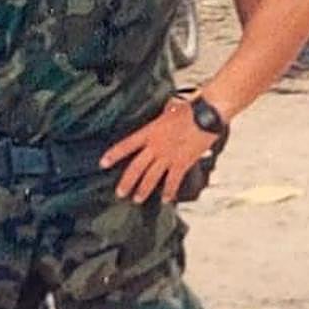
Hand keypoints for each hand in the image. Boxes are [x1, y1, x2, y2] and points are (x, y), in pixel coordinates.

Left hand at [100, 99, 217, 204]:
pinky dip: (170, 191)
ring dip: (143, 190)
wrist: (206, 115)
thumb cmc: (190, 109)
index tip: (103, 163)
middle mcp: (155, 146)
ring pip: (151, 177)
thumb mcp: (170, 110)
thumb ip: (163, 115)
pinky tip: (167, 199)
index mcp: (150, 132)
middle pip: (136, 167)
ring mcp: (168, 156)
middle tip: (120, 193)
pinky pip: (173, 181)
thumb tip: (166, 111)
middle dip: (126, 182)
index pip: (126, 145)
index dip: (114, 155)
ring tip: (137, 199)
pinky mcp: (182, 163)